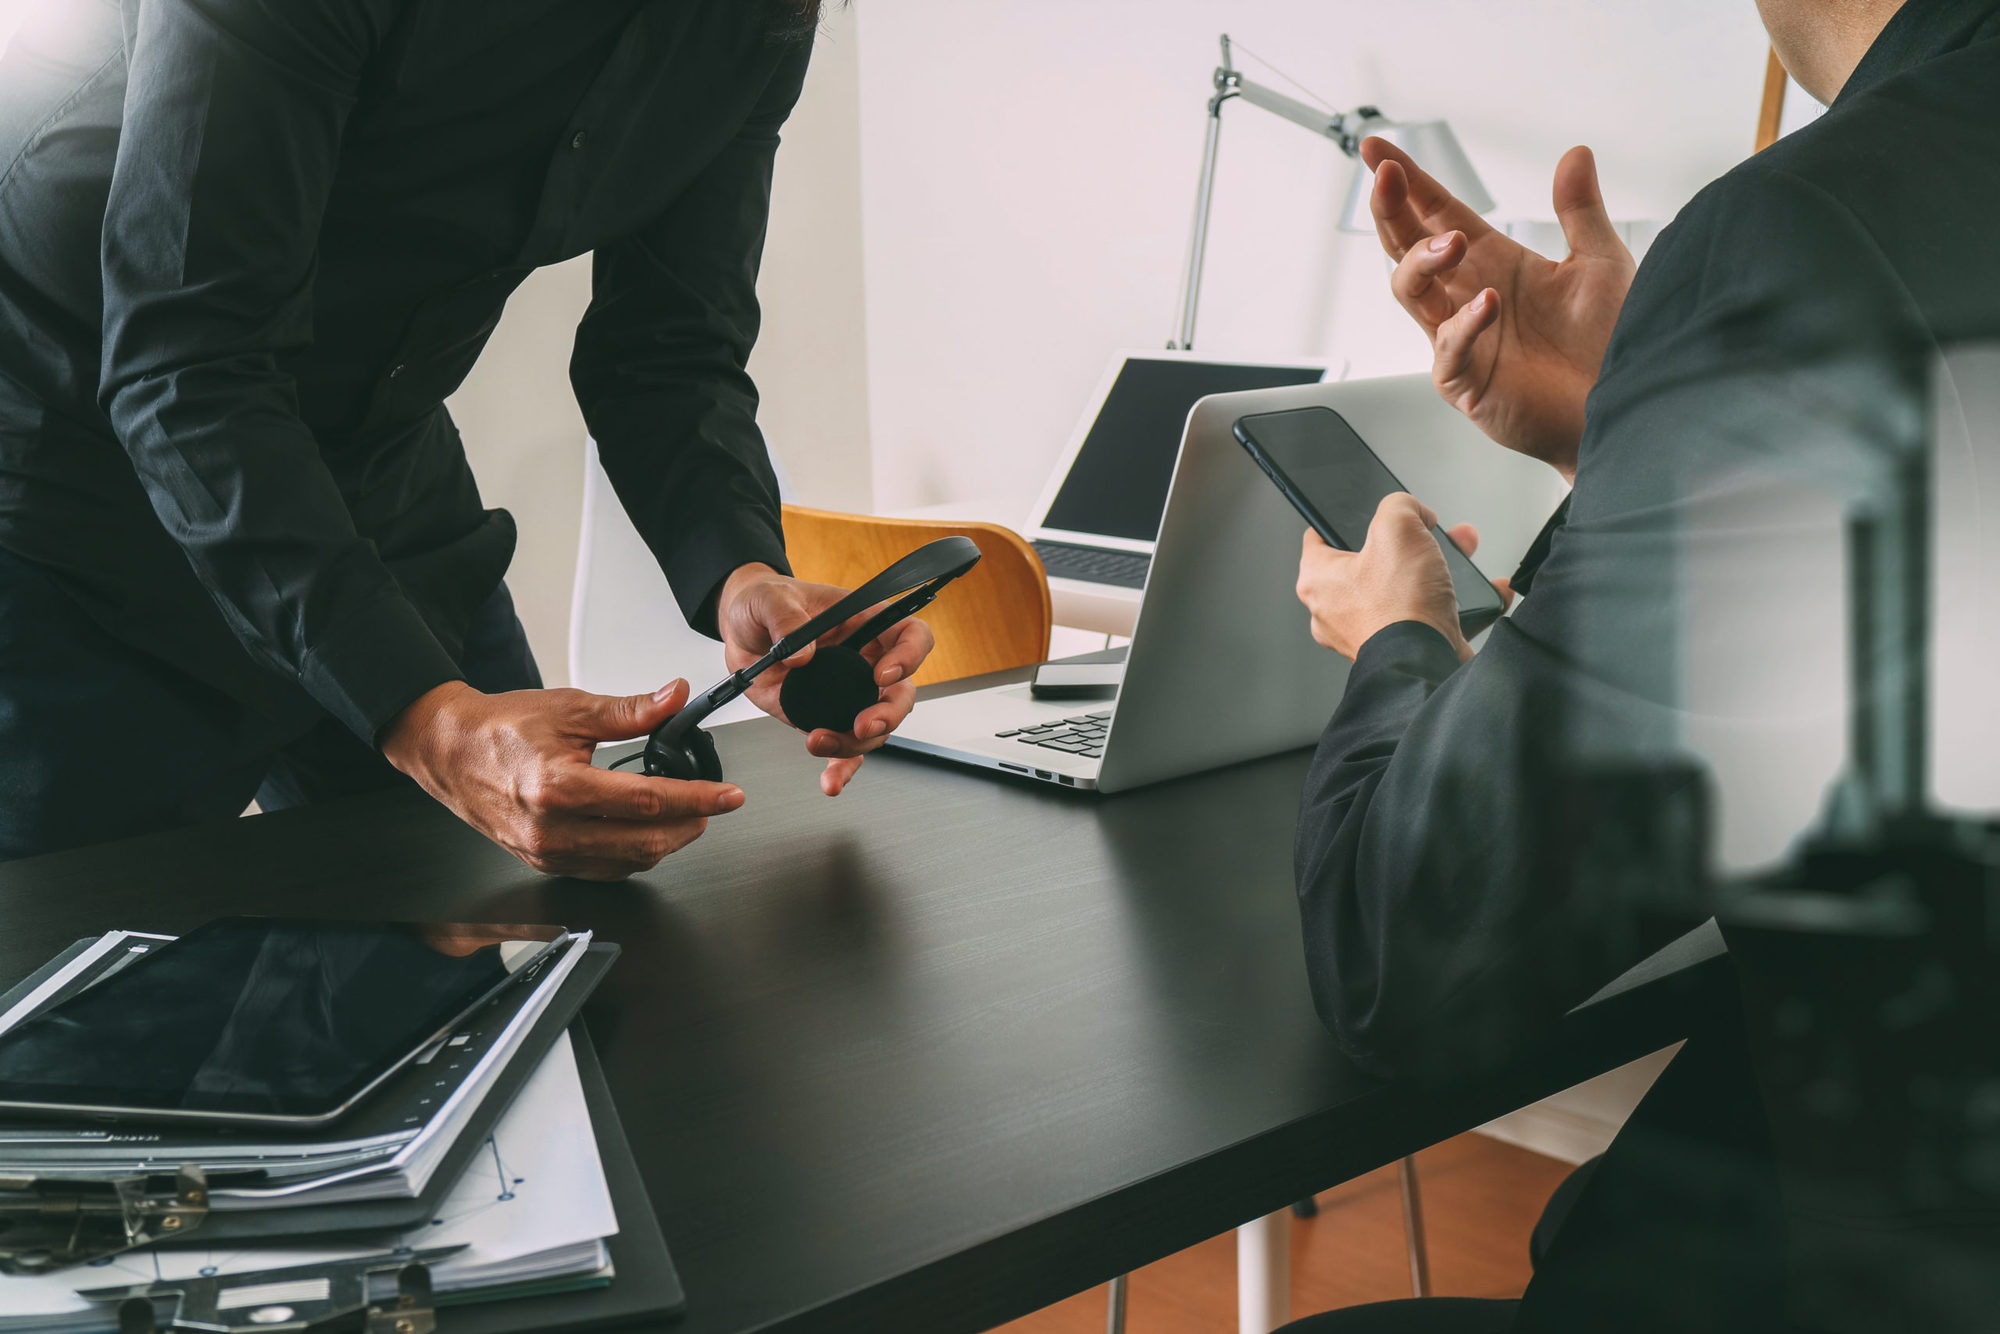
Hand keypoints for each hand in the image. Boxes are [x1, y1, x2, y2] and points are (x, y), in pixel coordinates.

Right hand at [382, 679, 744, 880]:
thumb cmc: (502, 729)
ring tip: (686, 815)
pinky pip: (604, 870)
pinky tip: (647, 831)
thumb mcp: (570, 708)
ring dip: (666, 842)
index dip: (698, 799)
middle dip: (690, 825)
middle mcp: (552, 829)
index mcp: (559, 787)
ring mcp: (547, 853)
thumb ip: (630, 710)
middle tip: (712, 805)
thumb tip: (674, 698)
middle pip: (645, 842)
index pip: (648, 801)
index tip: (728, 795)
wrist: (450, 752)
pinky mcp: (544, 863)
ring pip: (629, 863)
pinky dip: (635, 854)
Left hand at [716, 563, 935, 795]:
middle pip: (901, 692)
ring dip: (855, 743)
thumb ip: (785, 620)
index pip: (911, 636)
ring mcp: (848, 693)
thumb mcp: (768, 600)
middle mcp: (865, 661)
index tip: (883, 674)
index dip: (910, 655)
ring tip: (819, 742)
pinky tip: (830, 782)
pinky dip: (841, 769)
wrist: (742, 630)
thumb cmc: (764, 603)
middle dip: (888, 714)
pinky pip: (845, 749)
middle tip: (863, 724)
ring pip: (876, 728)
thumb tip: (801, 656)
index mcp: (865, 623)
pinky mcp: (826, 717)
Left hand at [1295, 496, 1511, 662]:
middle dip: (1410, 542)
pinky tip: (1483, 589)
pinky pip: (1428, 616)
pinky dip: (1456, 603)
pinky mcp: (1400, 648)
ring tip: (1464, 555)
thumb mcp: (1398, 528)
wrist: (1428, 664)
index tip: (1361, 514)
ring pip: (1404, 587)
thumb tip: (1413, 511)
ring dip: (1437, 569)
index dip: (1343, 518)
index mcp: (1319, 581)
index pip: (1319, 538)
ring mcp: (1368, 633)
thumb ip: (1400, 506)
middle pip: (1373, 561)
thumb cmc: (1401, 608)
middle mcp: (1336, 611)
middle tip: (1429, 533)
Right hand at [1363, 138, 1636, 480]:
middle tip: (1387, 178)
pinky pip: (1447, 350)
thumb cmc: (1611, 345)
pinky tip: (1488, 303)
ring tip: (1452, 243)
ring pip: (1410, 292)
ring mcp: (1460, 339)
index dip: (1407, 182)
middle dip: (1391, 210)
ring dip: (1421, 262)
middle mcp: (1466, 296)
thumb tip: (1575, 154)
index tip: (1377, 149)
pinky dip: (1463, 324)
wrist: (1625, 404)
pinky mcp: (1466, 382)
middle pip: (1407, 246)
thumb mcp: (1600, 263)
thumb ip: (1579, 210)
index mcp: (1492, 262)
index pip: (1436, 213)